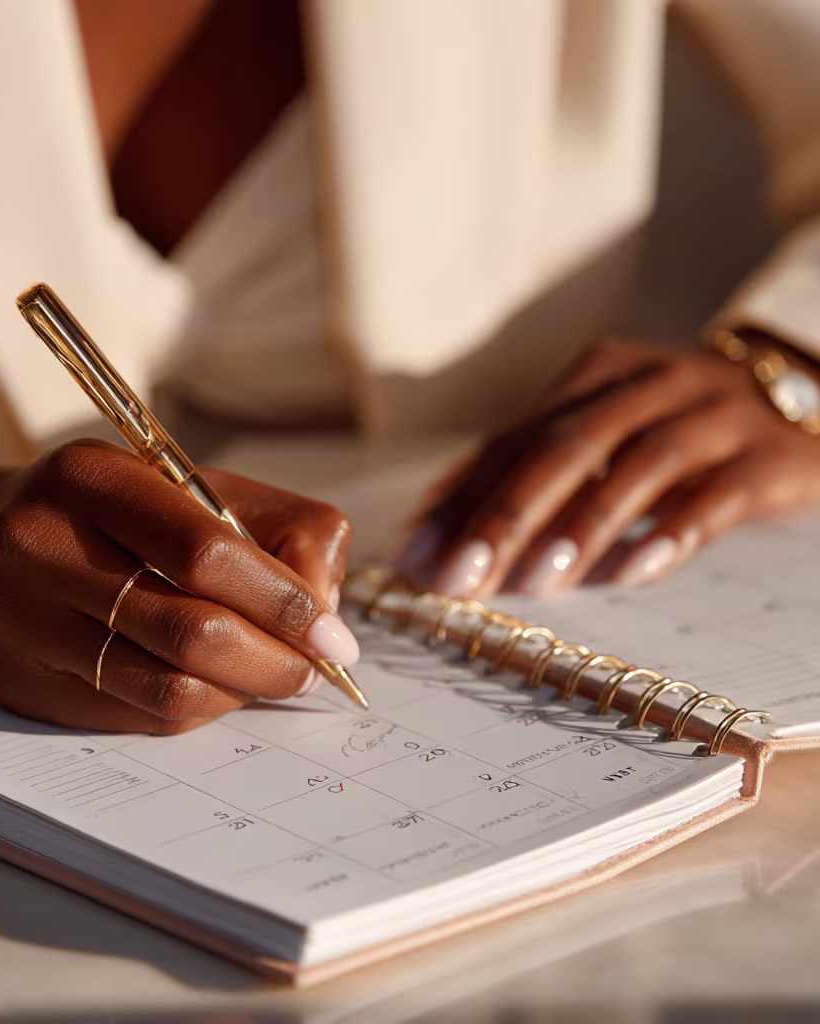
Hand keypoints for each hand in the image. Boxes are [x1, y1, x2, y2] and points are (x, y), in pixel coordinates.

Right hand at [0, 440, 353, 732]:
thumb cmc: (110, 511)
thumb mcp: (193, 487)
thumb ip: (278, 532)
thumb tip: (327, 620)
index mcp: (91, 478)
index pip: (206, 551)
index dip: (284, 602)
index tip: (333, 638)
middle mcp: (43, 548)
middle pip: (192, 630)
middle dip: (276, 660)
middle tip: (313, 667)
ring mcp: (27, 624)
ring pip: (170, 687)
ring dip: (245, 692)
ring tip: (274, 675)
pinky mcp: (31, 685)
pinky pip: (143, 715)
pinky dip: (204, 708)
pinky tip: (220, 686)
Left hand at [398, 336, 819, 596]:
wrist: (804, 393)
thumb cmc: (676, 426)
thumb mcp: (603, 431)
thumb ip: (529, 467)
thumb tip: (438, 525)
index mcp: (596, 374)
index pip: (513, 438)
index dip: (461, 497)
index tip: (417, 553)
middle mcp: (649, 384)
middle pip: (564, 449)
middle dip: (505, 517)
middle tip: (462, 578)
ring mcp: (710, 416)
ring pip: (636, 469)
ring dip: (581, 529)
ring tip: (536, 583)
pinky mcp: (764, 456)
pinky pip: (712, 498)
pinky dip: (670, 536)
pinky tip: (633, 576)